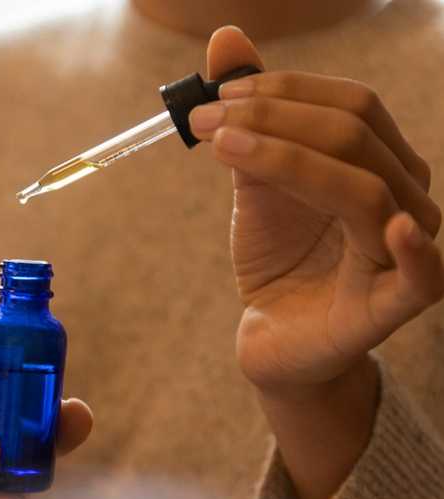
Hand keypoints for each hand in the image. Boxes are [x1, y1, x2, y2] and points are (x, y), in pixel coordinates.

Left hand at [189, 26, 443, 498]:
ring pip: (364, 189)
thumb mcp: (256, 176)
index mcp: (379, 162)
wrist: (274, 331)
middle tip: (205, 119)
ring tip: (223, 145)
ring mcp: (404, 251)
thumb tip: (225, 38)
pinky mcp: (394, 305)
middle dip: (271, 118)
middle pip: (352, 136)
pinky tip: (392, 228)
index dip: (283, 91)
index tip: (217, 93)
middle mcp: (403, 198)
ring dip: (288, 159)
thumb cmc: (279, 253)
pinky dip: (416, 250)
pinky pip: (425, 276)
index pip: (348, 105)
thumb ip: (251, 113)